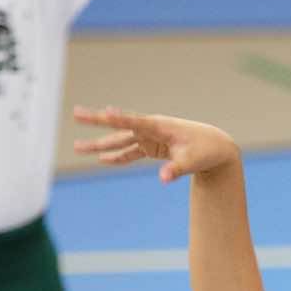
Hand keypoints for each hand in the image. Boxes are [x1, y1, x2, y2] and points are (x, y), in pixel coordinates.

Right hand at [72, 106, 237, 182]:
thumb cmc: (206, 150)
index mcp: (160, 126)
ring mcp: (149, 137)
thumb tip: (163, 179)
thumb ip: (176, 169)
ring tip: (77, 147)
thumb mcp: (193, 161)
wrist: (216, 147)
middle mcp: (150, 128)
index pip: (133, 121)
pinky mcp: (151, 147)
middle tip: (75, 114)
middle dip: (96, 122)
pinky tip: (102, 160)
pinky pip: (130, 152)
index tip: (103, 112)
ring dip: (99, 145)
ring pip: (120, 140)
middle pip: (119, 126)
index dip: (118, 118)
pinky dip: (117, 157)